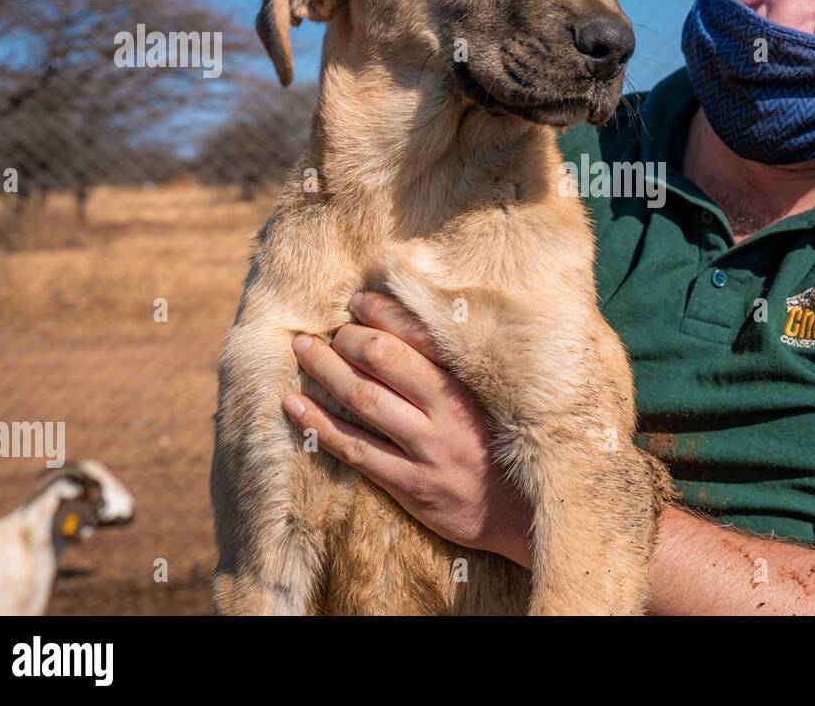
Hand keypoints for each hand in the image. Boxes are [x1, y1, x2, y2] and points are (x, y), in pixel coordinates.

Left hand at [282, 291, 532, 567]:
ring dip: (325, 371)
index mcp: (470, 382)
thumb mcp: (489, 399)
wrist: (520, 514)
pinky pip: (355, 449)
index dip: (381, 312)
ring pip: (363, 399)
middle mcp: (448, 411)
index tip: (357, 301)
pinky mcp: (411, 484)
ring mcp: (428, 448)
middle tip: (326, 331)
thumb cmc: (501, 447)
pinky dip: (320, 425)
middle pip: (383, 359)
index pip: (418, 333)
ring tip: (302, 350)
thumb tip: (405, 327)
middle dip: (347, 338)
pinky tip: (294, 406)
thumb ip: (453, 368)